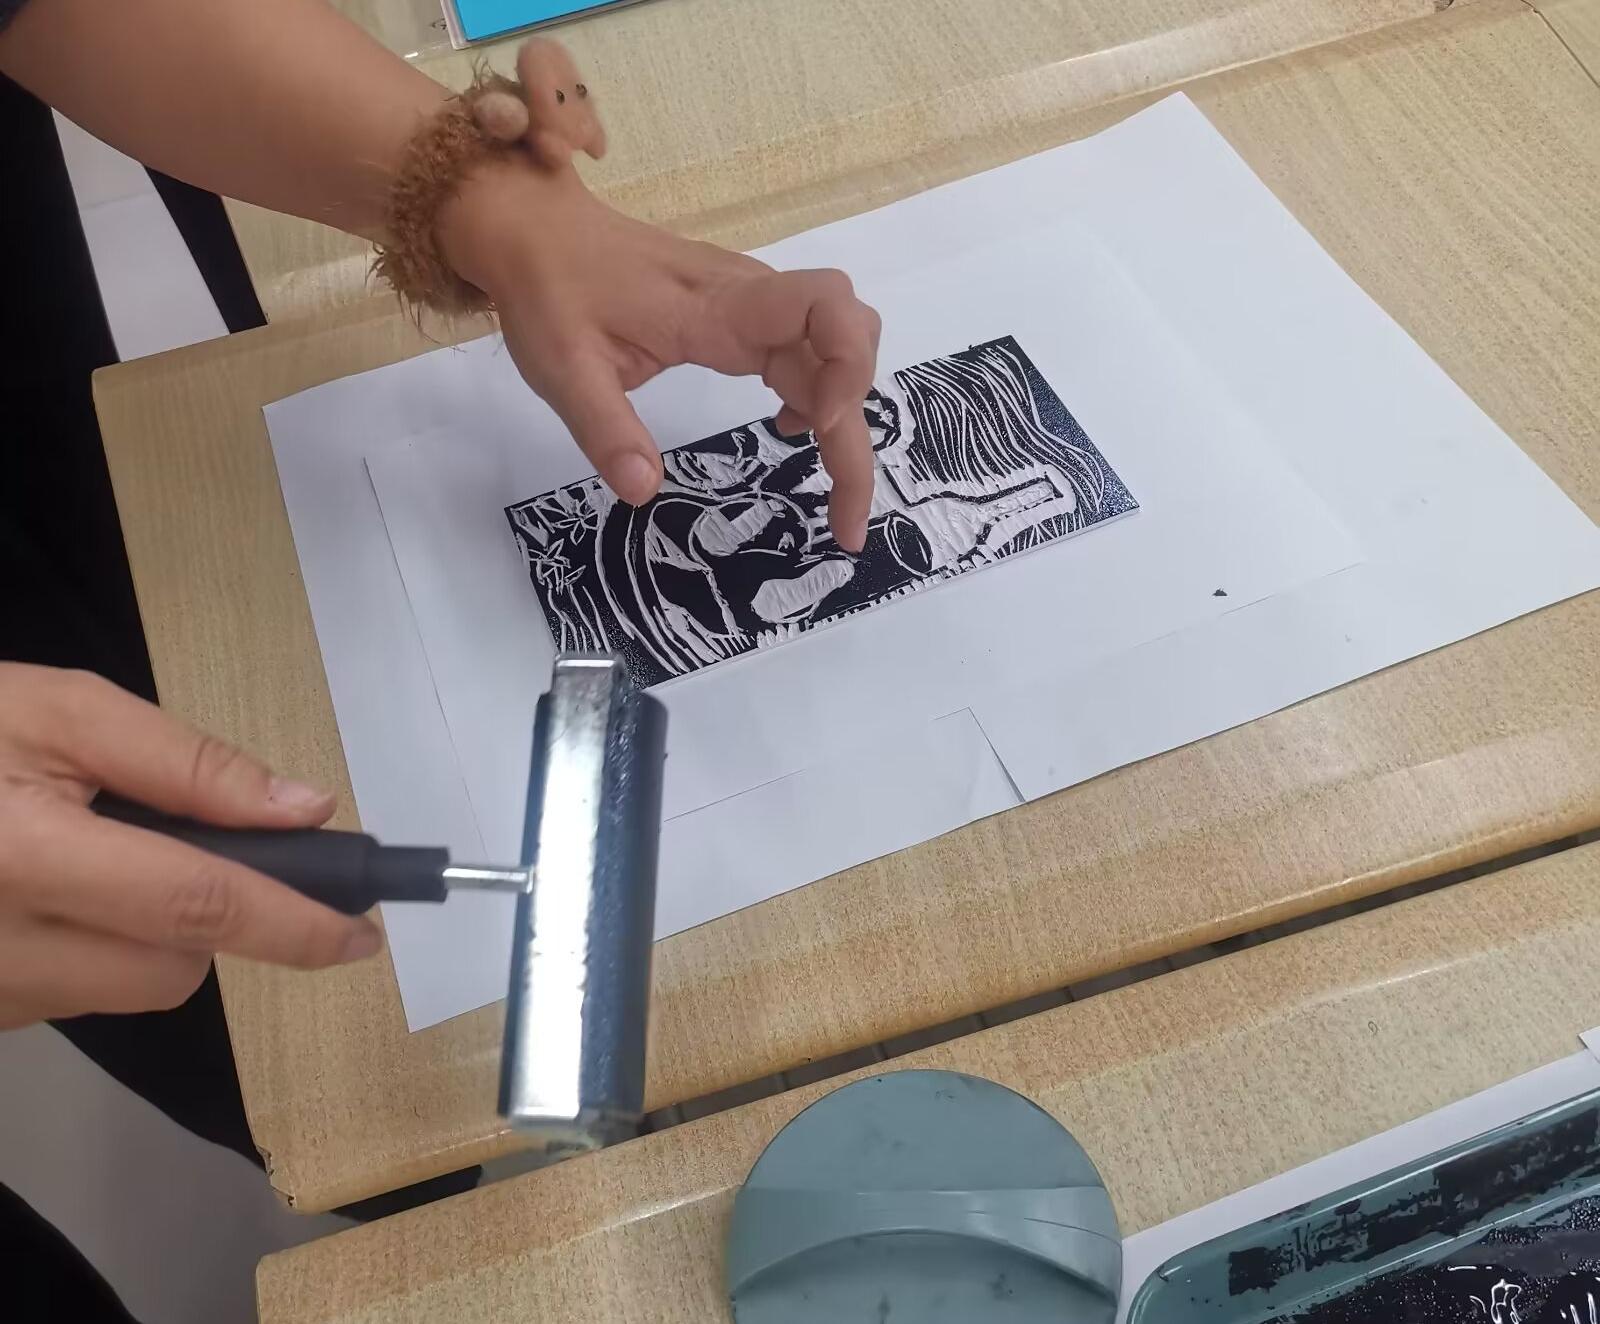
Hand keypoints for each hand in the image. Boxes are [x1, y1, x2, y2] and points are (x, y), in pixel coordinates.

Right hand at [0, 664, 381, 1028]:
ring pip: (128, 988)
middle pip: (174, 967)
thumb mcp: (57, 713)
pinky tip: (42, 888)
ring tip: (83, 851)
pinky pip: (72, 993)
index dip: (296, 924)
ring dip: (147, 931)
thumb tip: (305, 807)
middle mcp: (4, 952)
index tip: (366, 935)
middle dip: (207, 916)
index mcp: (27, 861)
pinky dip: (91, 946)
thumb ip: (185, 763)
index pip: (197, 907)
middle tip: (174, 841)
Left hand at [438, 163, 882, 551]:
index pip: (822, 307)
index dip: (847, 365)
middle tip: (843, 520)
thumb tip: (644, 493)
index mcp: (716, 306)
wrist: (538, 232)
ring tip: (829, 496)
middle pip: (847, 341)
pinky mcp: (746, 313)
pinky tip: (789, 431)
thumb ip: (605, 430)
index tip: (824, 431)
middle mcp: (751, 298)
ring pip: (837, 347)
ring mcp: (753, 303)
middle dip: (857, 430)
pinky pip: (811, 348)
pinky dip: (822, 395)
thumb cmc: (550, 292)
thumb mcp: (561, 368)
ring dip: (846, 417)